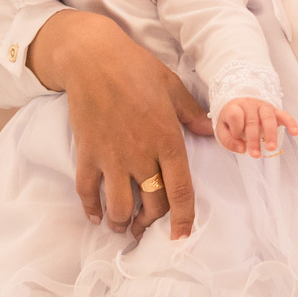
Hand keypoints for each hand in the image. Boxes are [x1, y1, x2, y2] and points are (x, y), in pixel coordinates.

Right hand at [27, 11, 212, 239]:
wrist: (92, 59)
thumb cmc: (136, 68)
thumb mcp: (173, 88)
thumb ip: (192, 115)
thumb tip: (209, 132)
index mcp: (167, 140)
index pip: (180, 191)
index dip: (182, 219)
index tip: (180, 237)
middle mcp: (141, 155)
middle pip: (151, 205)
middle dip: (152, 224)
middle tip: (148, 228)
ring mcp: (111, 157)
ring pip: (119, 206)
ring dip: (122, 223)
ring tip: (123, 227)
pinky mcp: (87, 154)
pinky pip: (87, 191)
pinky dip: (91, 209)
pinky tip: (96, 216)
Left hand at [216, 97, 297, 156]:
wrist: (238, 105)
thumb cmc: (230, 121)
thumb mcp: (222, 130)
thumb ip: (228, 141)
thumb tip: (242, 149)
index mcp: (233, 108)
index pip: (235, 115)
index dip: (236, 128)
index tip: (237, 137)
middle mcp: (249, 105)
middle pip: (252, 121)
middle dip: (254, 139)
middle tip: (255, 155)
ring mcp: (263, 107)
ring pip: (268, 118)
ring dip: (270, 134)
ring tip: (271, 148)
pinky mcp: (274, 111)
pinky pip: (284, 115)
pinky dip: (290, 123)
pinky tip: (295, 132)